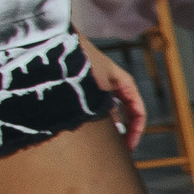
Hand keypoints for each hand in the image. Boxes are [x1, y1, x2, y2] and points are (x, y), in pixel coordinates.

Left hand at [78, 36, 146, 152]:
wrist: (54, 43)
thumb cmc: (80, 62)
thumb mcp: (97, 90)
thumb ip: (107, 111)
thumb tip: (114, 131)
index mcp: (124, 83)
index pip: (138, 112)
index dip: (136, 132)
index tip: (128, 148)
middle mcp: (112, 84)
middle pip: (122, 114)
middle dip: (119, 132)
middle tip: (113, 150)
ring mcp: (96, 85)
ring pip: (106, 111)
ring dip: (103, 127)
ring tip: (96, 141)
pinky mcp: (81, 87)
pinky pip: (91, 107)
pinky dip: (90, 119)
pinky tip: (81, 129)